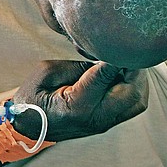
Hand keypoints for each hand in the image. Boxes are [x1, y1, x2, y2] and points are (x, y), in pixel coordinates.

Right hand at [12, 60, 147, 141]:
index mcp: (77, 105)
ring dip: (139, 78)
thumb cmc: (34, 95)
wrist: (28, 126)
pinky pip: (134, 105)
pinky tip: (126, 72)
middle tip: (130, 48)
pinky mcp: (109, 122)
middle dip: (136, 68)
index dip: (117, 56)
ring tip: (129, 60)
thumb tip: (107, 57)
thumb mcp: (48, 72)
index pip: (106, 76)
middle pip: (132, 93)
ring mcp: (104, 123)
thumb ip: (79, 65)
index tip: (122, 39)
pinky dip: (136, 87)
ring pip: (138, 101)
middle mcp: (95, 118)